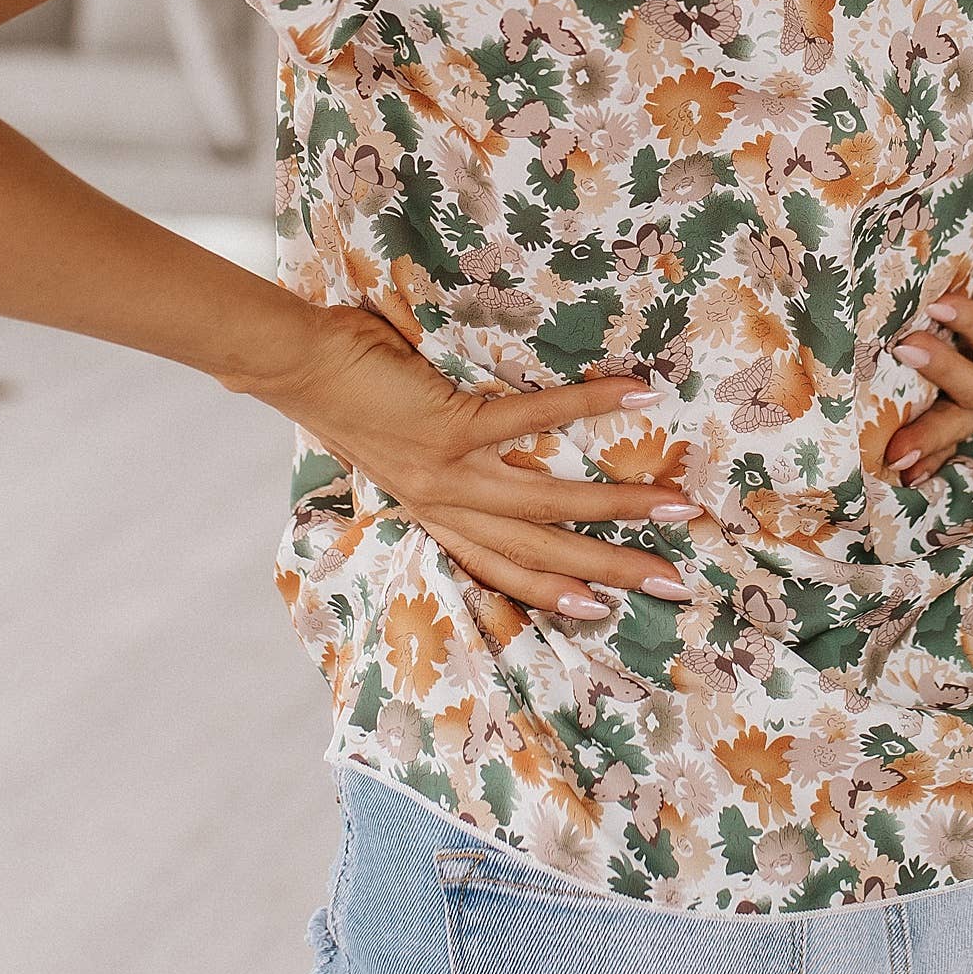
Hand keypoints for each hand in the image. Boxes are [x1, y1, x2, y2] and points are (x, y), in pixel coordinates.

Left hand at [266, 306, 696, 620]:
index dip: (554, 591)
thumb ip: (441, 457)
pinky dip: (590, 403)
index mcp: (433, 511)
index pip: (501, 567)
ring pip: (547, 504)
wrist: (296, 366)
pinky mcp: (453, 424)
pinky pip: (535, 417)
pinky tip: (637, 391)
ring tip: (677, 506)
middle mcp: (446, 503)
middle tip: (675, 581)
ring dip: (618, 507)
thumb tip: (490, 439)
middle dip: (611, 570)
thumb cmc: (344, 392)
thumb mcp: (396, 446)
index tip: (605, 608)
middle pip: (540, 551)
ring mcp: (451, 470)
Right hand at [881, 198, 972, 481]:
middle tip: (891, 449)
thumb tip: (853, 351)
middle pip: (959, 421)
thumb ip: (914, 341)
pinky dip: (969, 323)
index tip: (889, 472)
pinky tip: (943, 307)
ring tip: (905, 347)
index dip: (920, 453)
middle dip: (926, 435)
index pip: (944, 433)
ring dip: (942, 368)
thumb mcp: (940, 318)